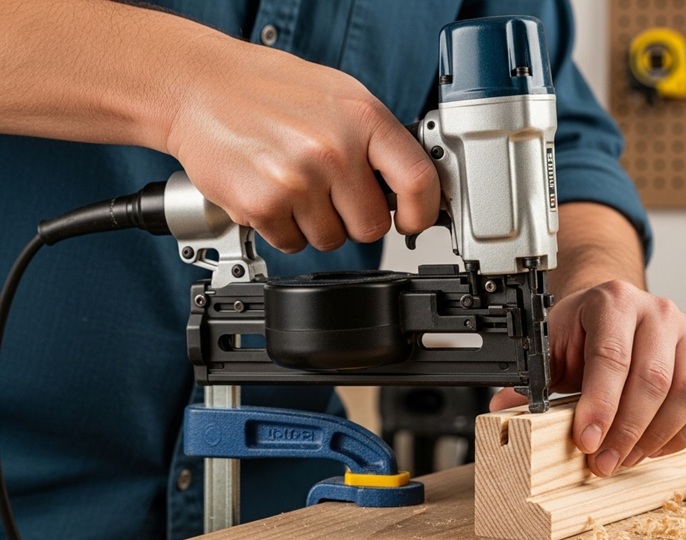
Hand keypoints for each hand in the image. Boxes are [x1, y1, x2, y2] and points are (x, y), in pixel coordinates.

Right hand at [164, 36, 438, 252]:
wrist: (201, 87)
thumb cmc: (271, 90)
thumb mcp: (342, 97)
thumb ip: (379, 141)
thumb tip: (412, 186)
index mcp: (363, 118)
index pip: (417, 181)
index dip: (421, 211)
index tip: (413, 220)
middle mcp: (333, 150)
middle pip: (372, 226)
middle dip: (355, 218)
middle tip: (333, 193)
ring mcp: (297, 180)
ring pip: (330, 240)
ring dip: (316, 224)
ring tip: (296, 185)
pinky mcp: (262, 205)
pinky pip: (292, 243)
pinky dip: (283, 228)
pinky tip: (273, 192)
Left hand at [491, 280, 685, 476]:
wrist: (616, 309)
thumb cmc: (584, 330)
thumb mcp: (553, 344)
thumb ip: (533, 378)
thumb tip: (502, 409)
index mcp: (613, 301)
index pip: (611, 357)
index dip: (600, 405)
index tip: (588, 441)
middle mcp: (657, 311)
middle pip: (652, 379)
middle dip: (626, 430)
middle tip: (605, 462)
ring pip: (685, 393)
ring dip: (656, 437)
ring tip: (626, 458)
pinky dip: (683, 433)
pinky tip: (655, 447)